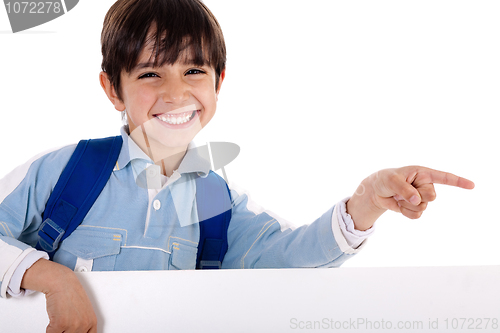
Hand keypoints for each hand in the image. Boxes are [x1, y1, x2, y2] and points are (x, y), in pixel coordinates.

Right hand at [21, 259, 96, 332]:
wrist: (61, 283)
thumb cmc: (71, 294)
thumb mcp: (83, 311)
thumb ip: (82, 323)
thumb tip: (79, 331)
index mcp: (92, 322)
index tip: (73, 331)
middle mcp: (85, 324)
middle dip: (66, 331)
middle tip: (64, 323)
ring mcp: (74, 325)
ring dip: (57, 330)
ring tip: (59, 318)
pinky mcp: (61, 324)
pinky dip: (49, 328)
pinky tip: (54, 318)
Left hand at [346, 166, 474, 230]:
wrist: (377, 191)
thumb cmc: (385, 180)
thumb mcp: (391, 180)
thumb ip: (404, 189)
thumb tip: (416, 200)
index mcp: (423, 173)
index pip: (444, 177)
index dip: (458, 181)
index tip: (472, 185)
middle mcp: (425, 185)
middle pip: (431, 196)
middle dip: (416, 195)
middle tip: (402, 191)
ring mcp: (422, 197)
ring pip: (423, 207)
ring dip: (407, 204)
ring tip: (398, 197)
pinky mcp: (416, 208)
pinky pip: (416, 215)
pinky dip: (406, 212)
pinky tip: (399, 205)